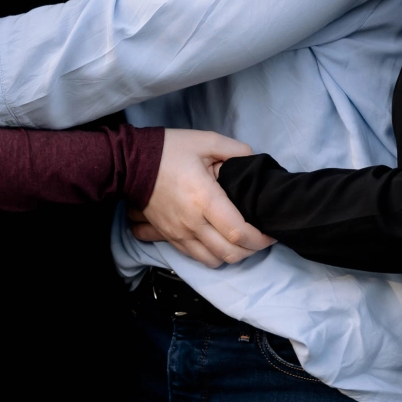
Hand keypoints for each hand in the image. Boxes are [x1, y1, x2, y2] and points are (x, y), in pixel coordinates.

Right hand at [132, 130, 274, 267]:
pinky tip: (220, 242)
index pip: (239, 232)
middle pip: (230, 253)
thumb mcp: (205, 140)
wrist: (130, 163)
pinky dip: (213, 255)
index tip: (272, 232)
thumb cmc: (169, 150)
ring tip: (243, 242)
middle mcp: (192, 222)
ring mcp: (179, 233)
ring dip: (233, 256)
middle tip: (262, 238)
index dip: (261, 238)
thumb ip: (235, 150)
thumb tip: (253, 160)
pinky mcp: (169, 237)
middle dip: (252, 250)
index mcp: (204, 199)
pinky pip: (196, 257)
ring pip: (214, 260)